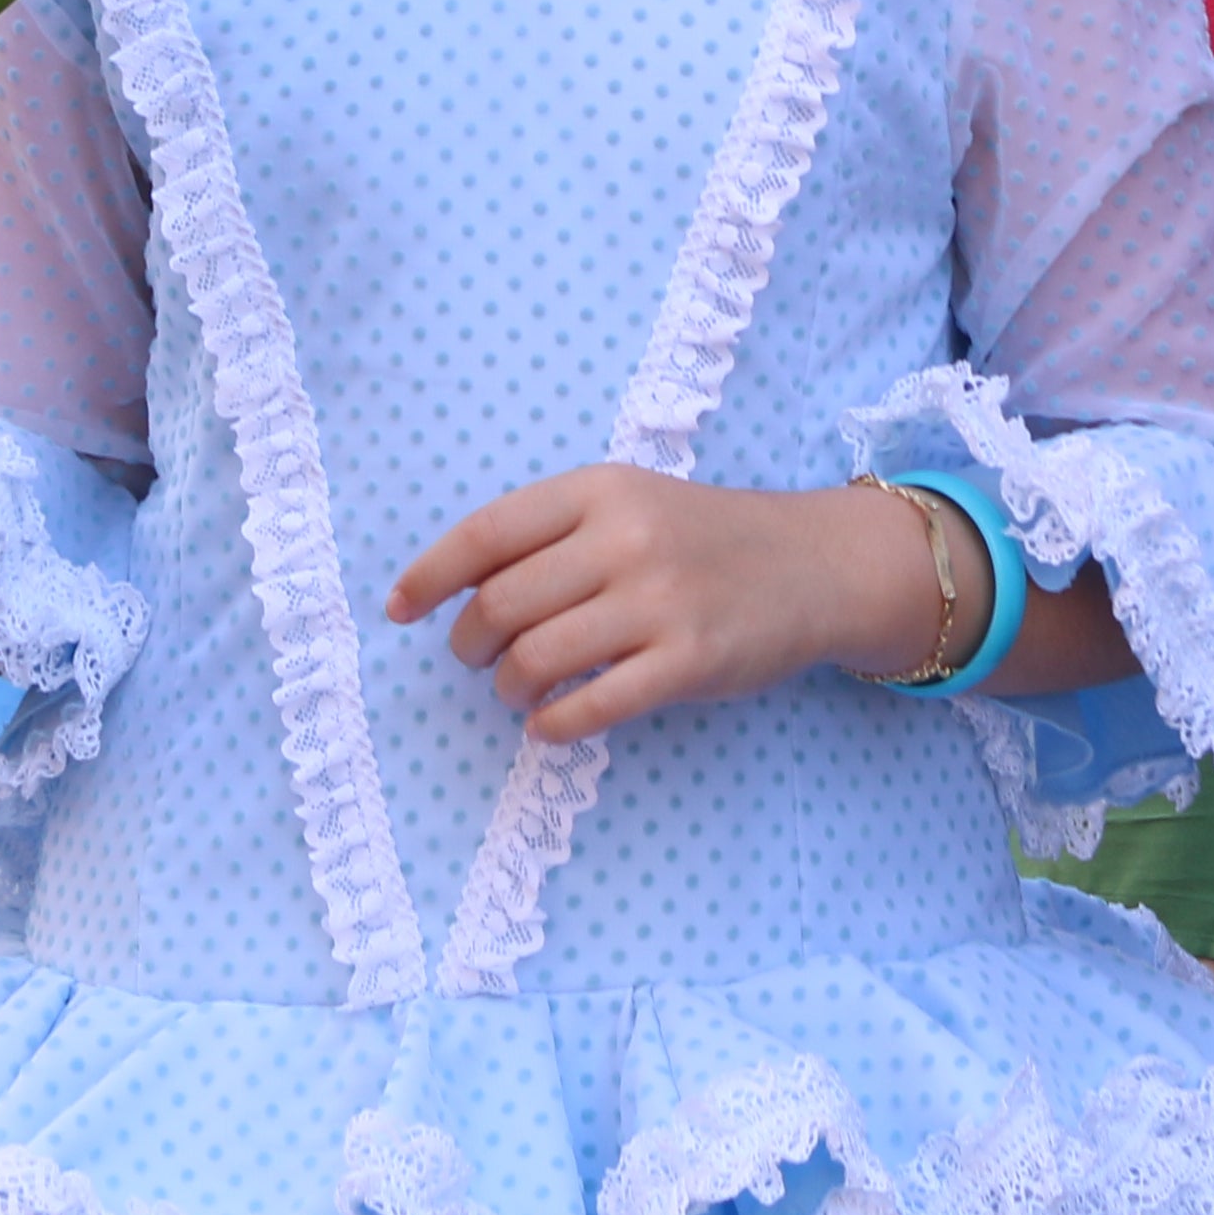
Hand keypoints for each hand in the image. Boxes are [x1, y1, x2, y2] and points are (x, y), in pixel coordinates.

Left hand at [388, 465, 944, 742]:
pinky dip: (553, 725)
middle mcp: (628, 537)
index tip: (399, 609)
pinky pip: (590, 706)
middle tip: (478, 659)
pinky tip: (552, 724)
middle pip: (502, 605)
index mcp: (602, 489)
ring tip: (518, 691)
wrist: (814, 564)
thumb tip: (459, 592)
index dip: (430, 576)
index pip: (488, 533)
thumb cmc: (704, 539)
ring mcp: (662, 600)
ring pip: (537, 659)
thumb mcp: (631, 505)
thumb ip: (556, 536)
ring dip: (509, 687)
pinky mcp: (690, 661)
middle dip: (470, 644)